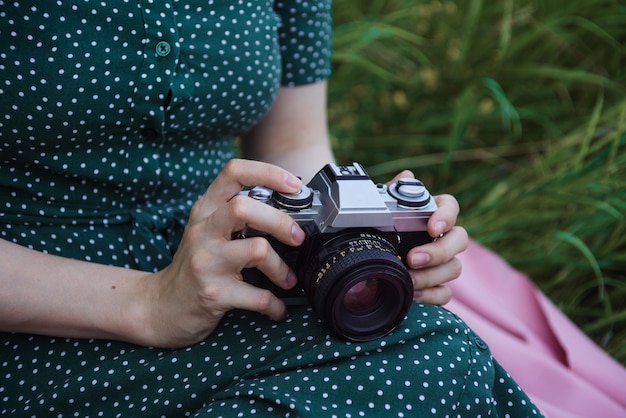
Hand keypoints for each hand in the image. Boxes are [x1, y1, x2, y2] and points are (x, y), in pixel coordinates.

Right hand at [138, 159, 305, 347]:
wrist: (161, 307)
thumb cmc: (196, 265)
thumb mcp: (207, 231)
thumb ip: (237, 215)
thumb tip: (290, 209)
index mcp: (206, 210)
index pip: (234, 172)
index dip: (269, 173)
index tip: (294, 186)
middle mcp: (203, 231)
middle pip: (245, 208)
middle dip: (281, 222)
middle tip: (297, 238)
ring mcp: (206, 262)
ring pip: (257, 250)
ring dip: (281, 268)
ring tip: (287, 279)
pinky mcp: (213, 293)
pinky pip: (258, 296)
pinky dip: (275, 305)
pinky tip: (277, 308)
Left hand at [387, 171, 467, 305]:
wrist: (365, 254)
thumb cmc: (377, 226)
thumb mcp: (378, 208)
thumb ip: (391, 192)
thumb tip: (406, 176)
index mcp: (431, 212)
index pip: (450, 206)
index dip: (446, 215)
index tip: (433, 227)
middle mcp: (442, 236)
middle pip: (460, 240)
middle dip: (439, 251)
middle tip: (413, 258)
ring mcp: (442, 262)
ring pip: (454, 268)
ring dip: (432, 276)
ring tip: (408, 279)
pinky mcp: (436, 285)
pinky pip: (446, 293)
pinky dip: (432, 295)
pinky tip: (413, 294)